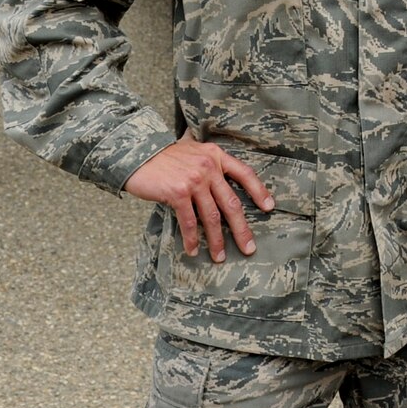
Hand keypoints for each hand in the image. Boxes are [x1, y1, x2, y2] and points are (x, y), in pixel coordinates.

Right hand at [124, 136, 274, 262]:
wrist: (137, 154)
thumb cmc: (164, 155)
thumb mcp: (193, 150)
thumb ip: (208, 162)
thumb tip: (221, 181)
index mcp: (217, 155)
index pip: (245, 174)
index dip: (259, 191)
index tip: (269, 207)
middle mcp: (209, 167)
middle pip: (232, 203)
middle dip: (241, 229)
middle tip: (249, 248)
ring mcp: (195, 180)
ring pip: (212, 217)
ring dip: (216, 240)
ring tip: (220, 257)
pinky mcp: (178, 193)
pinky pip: (188, 221)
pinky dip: (191, 239)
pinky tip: (193, 250)